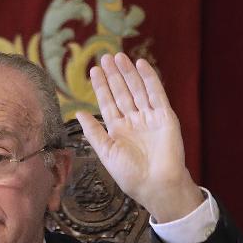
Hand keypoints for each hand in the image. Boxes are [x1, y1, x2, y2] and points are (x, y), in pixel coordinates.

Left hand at [77, 52, 203, 222]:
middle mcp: (134, 121)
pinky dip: (149, 79)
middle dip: (114, 75)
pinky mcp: (165, 116)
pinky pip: (156, 94)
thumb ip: (93, 132)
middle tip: (105, 57)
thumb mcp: (106, 152)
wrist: (155, 185)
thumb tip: (78, 113)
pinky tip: (141, 65)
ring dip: (128, 73)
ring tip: (118, 56)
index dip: (101, 87)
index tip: (94, 70)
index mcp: (118, 129)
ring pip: (137, 89)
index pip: (108, 103)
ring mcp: (150, 117)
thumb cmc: (130, 174)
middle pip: (122, 92)